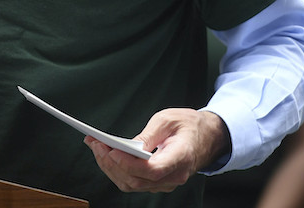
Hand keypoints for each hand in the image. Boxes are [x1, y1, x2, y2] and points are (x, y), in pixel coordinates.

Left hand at [85, 109, 229, 192]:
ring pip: (132, 184)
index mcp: (180, 157)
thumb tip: (128, 147)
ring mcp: (166, 183)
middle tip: (95, 144)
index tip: (111, 151)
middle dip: (111, 163)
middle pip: (137, 180)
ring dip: (110, 168)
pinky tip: (105, 154)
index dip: (129, 164)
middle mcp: (174, 176)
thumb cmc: (188, 124)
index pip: (152, 170)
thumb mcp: (168, 119)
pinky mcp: (158, 183)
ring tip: (95, 147)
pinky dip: (117, 170)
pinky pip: (134, 182)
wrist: (207, 137)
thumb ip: (148, 134)